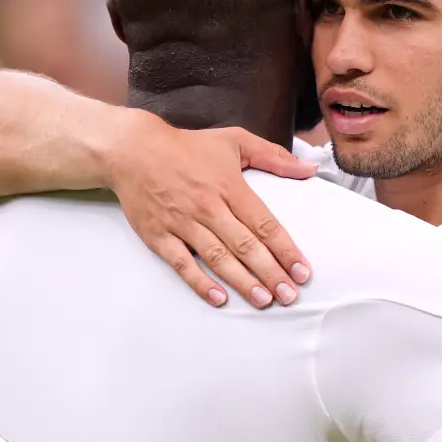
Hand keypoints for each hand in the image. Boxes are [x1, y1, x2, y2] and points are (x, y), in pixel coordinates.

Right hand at [107, 112, 316, 307]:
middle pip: (244, 245)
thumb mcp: (234, 141)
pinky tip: (219, 298)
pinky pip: (182, 263)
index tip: (303, 272)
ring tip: (264, 300)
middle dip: (270, 273)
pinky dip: (200, 282)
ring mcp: (182, 223)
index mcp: (230, 187)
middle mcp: (208, 207)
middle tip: (289, 296)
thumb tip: (308, 169)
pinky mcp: (159, 236)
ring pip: (217, 258)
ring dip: (242, 281)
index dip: (285, 250)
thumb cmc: (187, 146)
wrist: (132, 149)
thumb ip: (274, 156)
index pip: (264, 223)